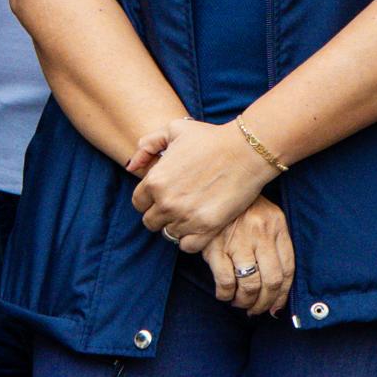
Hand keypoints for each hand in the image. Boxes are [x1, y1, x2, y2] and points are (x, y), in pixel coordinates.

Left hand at [131, 118, 279, 249]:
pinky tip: (199, 226)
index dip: (149, 199)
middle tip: (177, 205)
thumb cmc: (210, 138)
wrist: (245, 151)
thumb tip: (131, 167)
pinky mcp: (207, 228)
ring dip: (177, 226)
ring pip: (169, 234)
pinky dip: (190, 239)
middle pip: (150, 222)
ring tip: (190, 213)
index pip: (138, 203)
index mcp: (154, 181)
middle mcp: (166, 202)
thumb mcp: (174, 129)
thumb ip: (148, 145)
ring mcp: (186, 217)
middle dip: (160, 214)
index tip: (163, 195)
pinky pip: (187, 246)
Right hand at [202, 198, 295, 316]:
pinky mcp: (214, 246)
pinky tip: (225, 294)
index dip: (282, 294)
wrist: (210, 187)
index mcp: (276, 225)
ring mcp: (237, 240)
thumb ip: (274, 246)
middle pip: (271, 281)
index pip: (287, 269)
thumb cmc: (241, 209)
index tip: (275, 306)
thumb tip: (277, 292)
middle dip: (264, 303)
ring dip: (246, 302)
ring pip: (250, 285)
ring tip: (241, 303)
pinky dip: (226, 295)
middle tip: (257, 309)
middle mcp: (260, 232)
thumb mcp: (265, 217)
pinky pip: (226, 281)